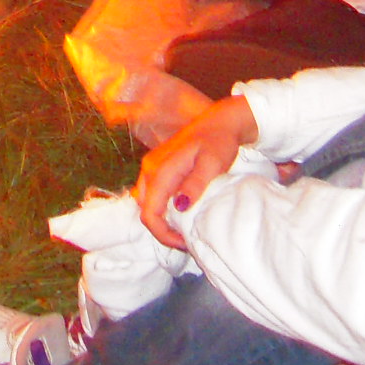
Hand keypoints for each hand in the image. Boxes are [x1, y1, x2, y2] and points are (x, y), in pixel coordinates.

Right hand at [136, 94, 259, 249]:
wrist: (219, 122)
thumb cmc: (218, 142)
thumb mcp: (212, 164)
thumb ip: (195, 184)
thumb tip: (179, 207)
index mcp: (160, 170)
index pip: (149, 212)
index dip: (163, 234)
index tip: (184, 242)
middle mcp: (149, 168)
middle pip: (144, 209)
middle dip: (161, 229)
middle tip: (185, 238)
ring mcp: (151, 166)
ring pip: (145, 202)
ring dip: (160, 218)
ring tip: (183, 227)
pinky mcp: (157, 166)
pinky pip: (151, 193)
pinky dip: (160, 207)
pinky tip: (178, 211)